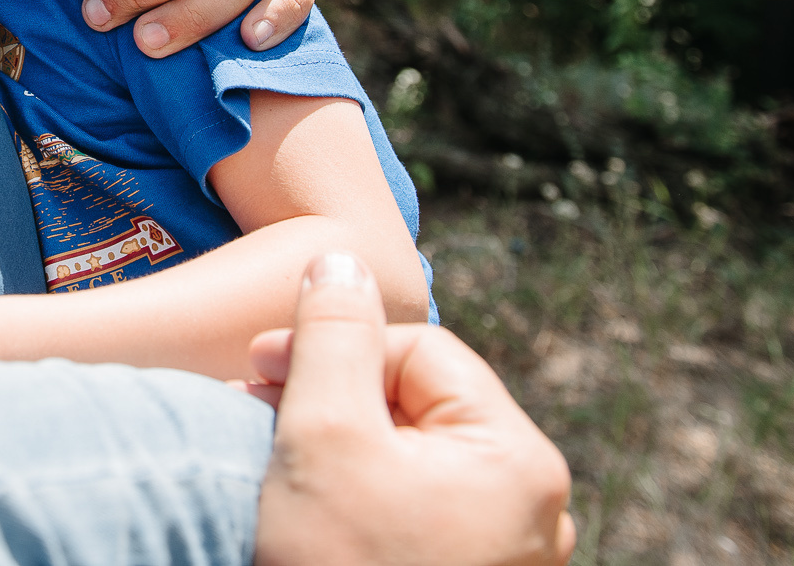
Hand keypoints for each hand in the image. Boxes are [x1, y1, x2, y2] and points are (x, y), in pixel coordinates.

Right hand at [245, 253, 574, 565]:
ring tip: (278, 459)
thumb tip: (342, 257)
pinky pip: (417, 510)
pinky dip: (362, 494)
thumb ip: (334, 333)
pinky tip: (311, 505)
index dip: (334, 346)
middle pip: (420, 404)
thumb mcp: (323, 431)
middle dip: (335, 396)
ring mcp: (505, 556)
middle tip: (259, 409)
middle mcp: (535, 510)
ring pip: (413, 458)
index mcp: (519, 462)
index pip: (420, 352)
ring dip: (341, 442)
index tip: (260, 366)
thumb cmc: (331, 563)